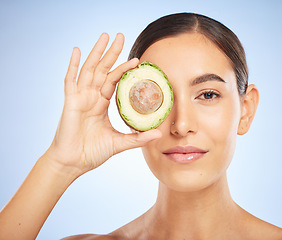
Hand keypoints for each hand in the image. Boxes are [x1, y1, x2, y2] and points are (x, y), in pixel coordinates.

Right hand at [47, 33, 160, 175]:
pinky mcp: (70, 102)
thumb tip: (158, 134)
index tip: (137, 60)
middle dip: (111, 52)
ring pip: (89, 70)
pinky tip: (77, 50)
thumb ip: (137, 138)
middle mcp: (91, 97)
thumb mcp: (119, 142)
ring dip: (97, 53)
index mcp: (101, 103)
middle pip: (103, 69)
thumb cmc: (92, 152)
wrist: (73, 163)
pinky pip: (70, 80)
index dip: (124, 69)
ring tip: (105, 36)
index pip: (114, 80)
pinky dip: (73, 65)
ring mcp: (80, 98)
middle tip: (120, 36)